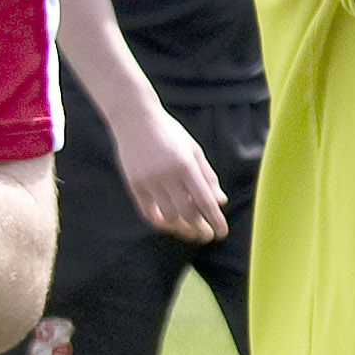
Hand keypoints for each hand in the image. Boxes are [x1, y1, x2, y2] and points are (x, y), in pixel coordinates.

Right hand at [96, 73, 227, 238]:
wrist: (134, 118)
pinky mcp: (133, 184)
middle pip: (187, 214)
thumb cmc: (169, 133)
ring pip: (168, 217)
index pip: (205, 202)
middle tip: (207, 236)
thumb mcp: (193, 150)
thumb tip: (220, 202)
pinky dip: (161, 222)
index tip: (221, 233)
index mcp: (186, 165)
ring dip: (181, 228)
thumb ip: (207, 176)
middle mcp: (167, 175)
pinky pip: (148, 213)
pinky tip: (171, 224)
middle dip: (200, 229)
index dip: (215, 221)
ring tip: (190, 231)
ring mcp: (148, 181)